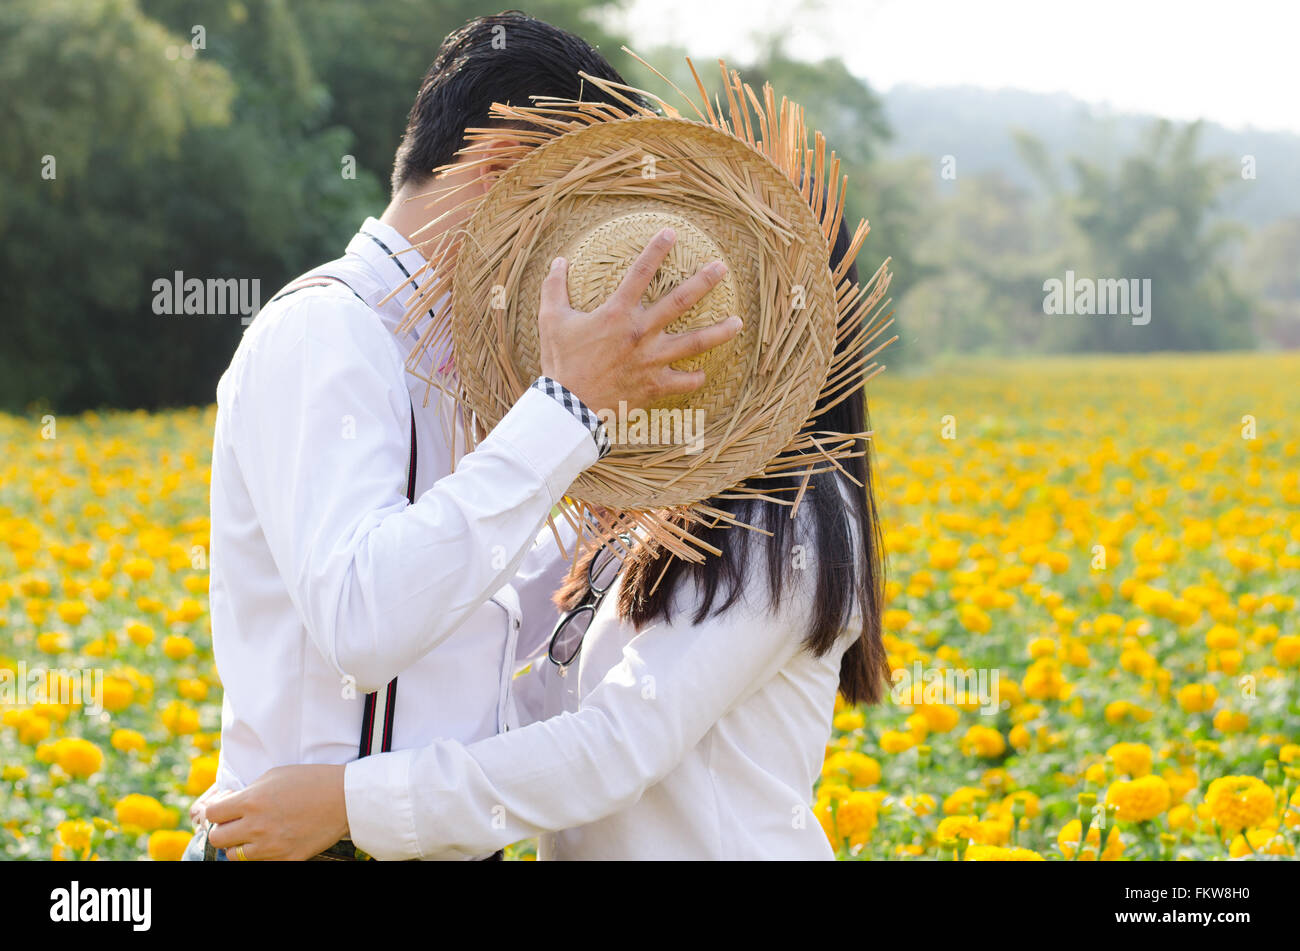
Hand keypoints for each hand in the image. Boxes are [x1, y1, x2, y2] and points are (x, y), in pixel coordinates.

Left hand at [205, 765, 347, 860]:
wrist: (344, 798)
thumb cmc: (310, 781)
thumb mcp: (274, 775)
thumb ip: (248, 792)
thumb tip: (230, 804)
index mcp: (251, 801)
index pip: (212, 814)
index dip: (217, 811)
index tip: (226, 809)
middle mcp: (256, 826)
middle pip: (217, 839)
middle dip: (223, 830)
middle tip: (236, 824)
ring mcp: (271, 847)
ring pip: (234, 856)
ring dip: (240, 845)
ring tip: (254, 835)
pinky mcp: (286, 859)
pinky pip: (260, 863)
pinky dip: (262, 855)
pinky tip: (273, 842)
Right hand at [537, 227, 741, 413]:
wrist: (568, 407)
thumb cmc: (560, 362)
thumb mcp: (551, 320)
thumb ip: (555, 287)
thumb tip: (558, 260)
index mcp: (617, 313)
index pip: (640, 272)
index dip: (656, 249)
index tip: (672, 233)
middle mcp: (641, 332)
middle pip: (680, 301)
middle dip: (704, 281)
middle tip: (722, 268)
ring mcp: (652, 360)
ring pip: (694, 343)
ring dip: (719, 332)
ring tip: (738, 322)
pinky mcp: (655, 385)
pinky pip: (684, 382)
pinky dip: (695, 378)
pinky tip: (702, 373)